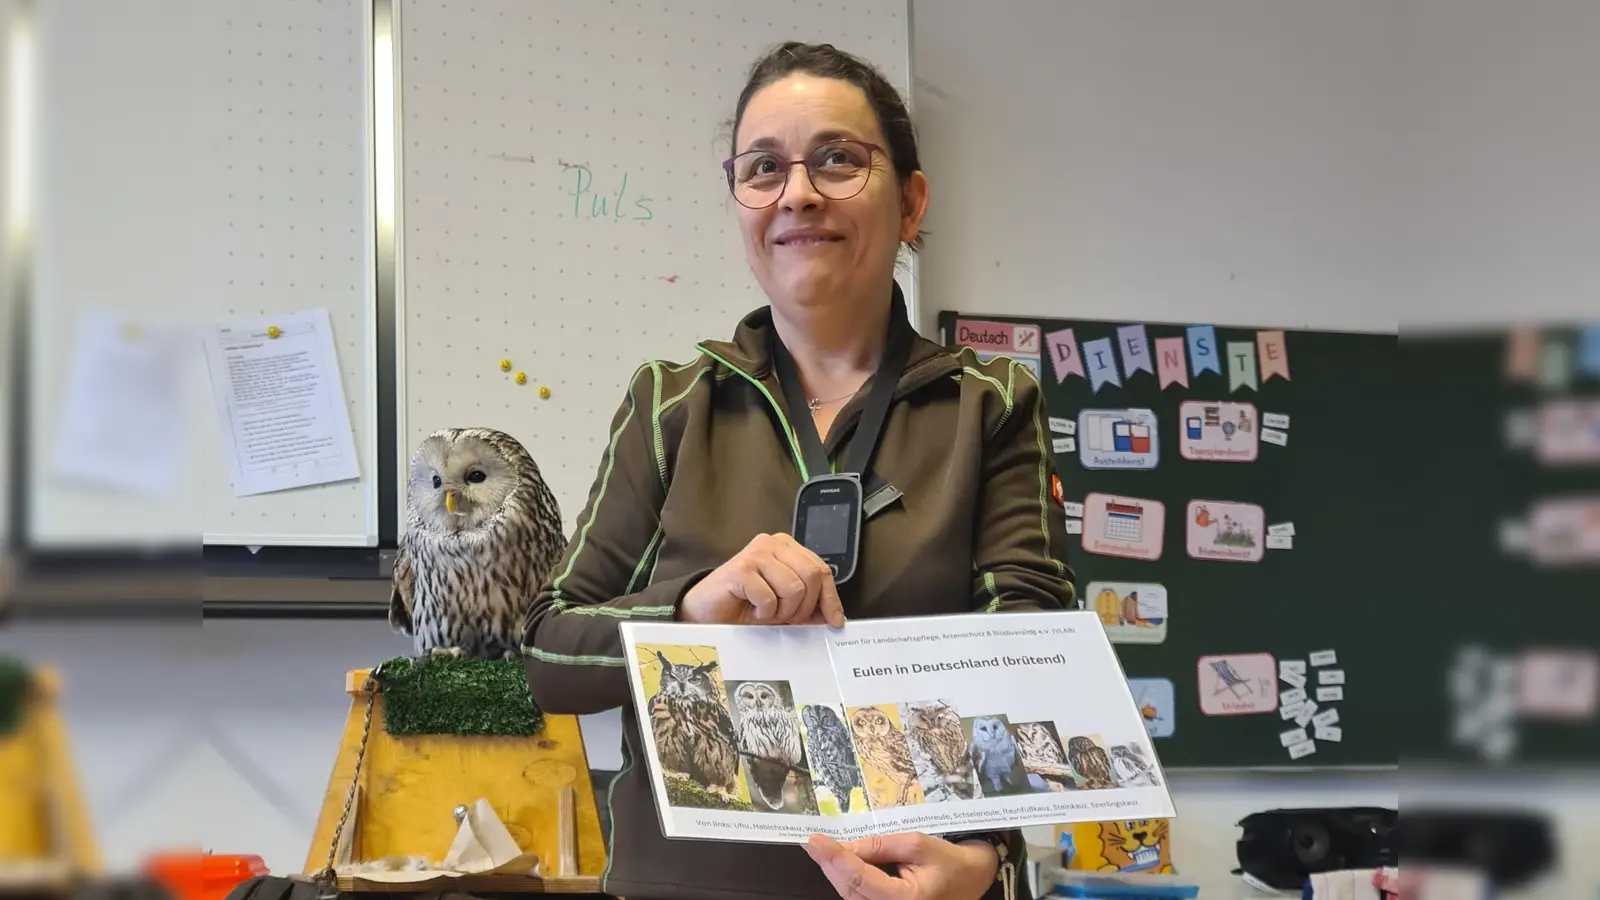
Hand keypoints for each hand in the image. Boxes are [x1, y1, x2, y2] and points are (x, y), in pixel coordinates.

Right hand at [678, 533, 845, 626]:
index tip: (834, 621)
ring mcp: (756, 553)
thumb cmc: (743, 605)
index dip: (830, 598)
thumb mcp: (784, 607)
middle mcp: (773, 544)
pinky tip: (752, 609)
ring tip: (766, 612)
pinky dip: (764, 612)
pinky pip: (769, 597)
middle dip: (803, 607)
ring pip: (794, 588)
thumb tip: (834, 616)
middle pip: (812, 576)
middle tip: (784, 617)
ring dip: (782, 611)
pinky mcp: (741, 569)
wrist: (705, 611)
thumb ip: (808, 607)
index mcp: (787, 548)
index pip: (821, 570)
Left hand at [803, 832, 998, 899]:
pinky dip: (846, 879)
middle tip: (811, 842)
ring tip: (820, 849)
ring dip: (835, 872)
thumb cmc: (950, 861)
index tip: (815, 841)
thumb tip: (845, 847)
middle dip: (830, 865)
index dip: (835, 859)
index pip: (860, 879)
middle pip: (850, 891)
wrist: (972, 879)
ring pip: (851, 896)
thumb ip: (880, 845)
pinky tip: (837, 862)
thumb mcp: (917, 845)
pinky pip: (859, 897)